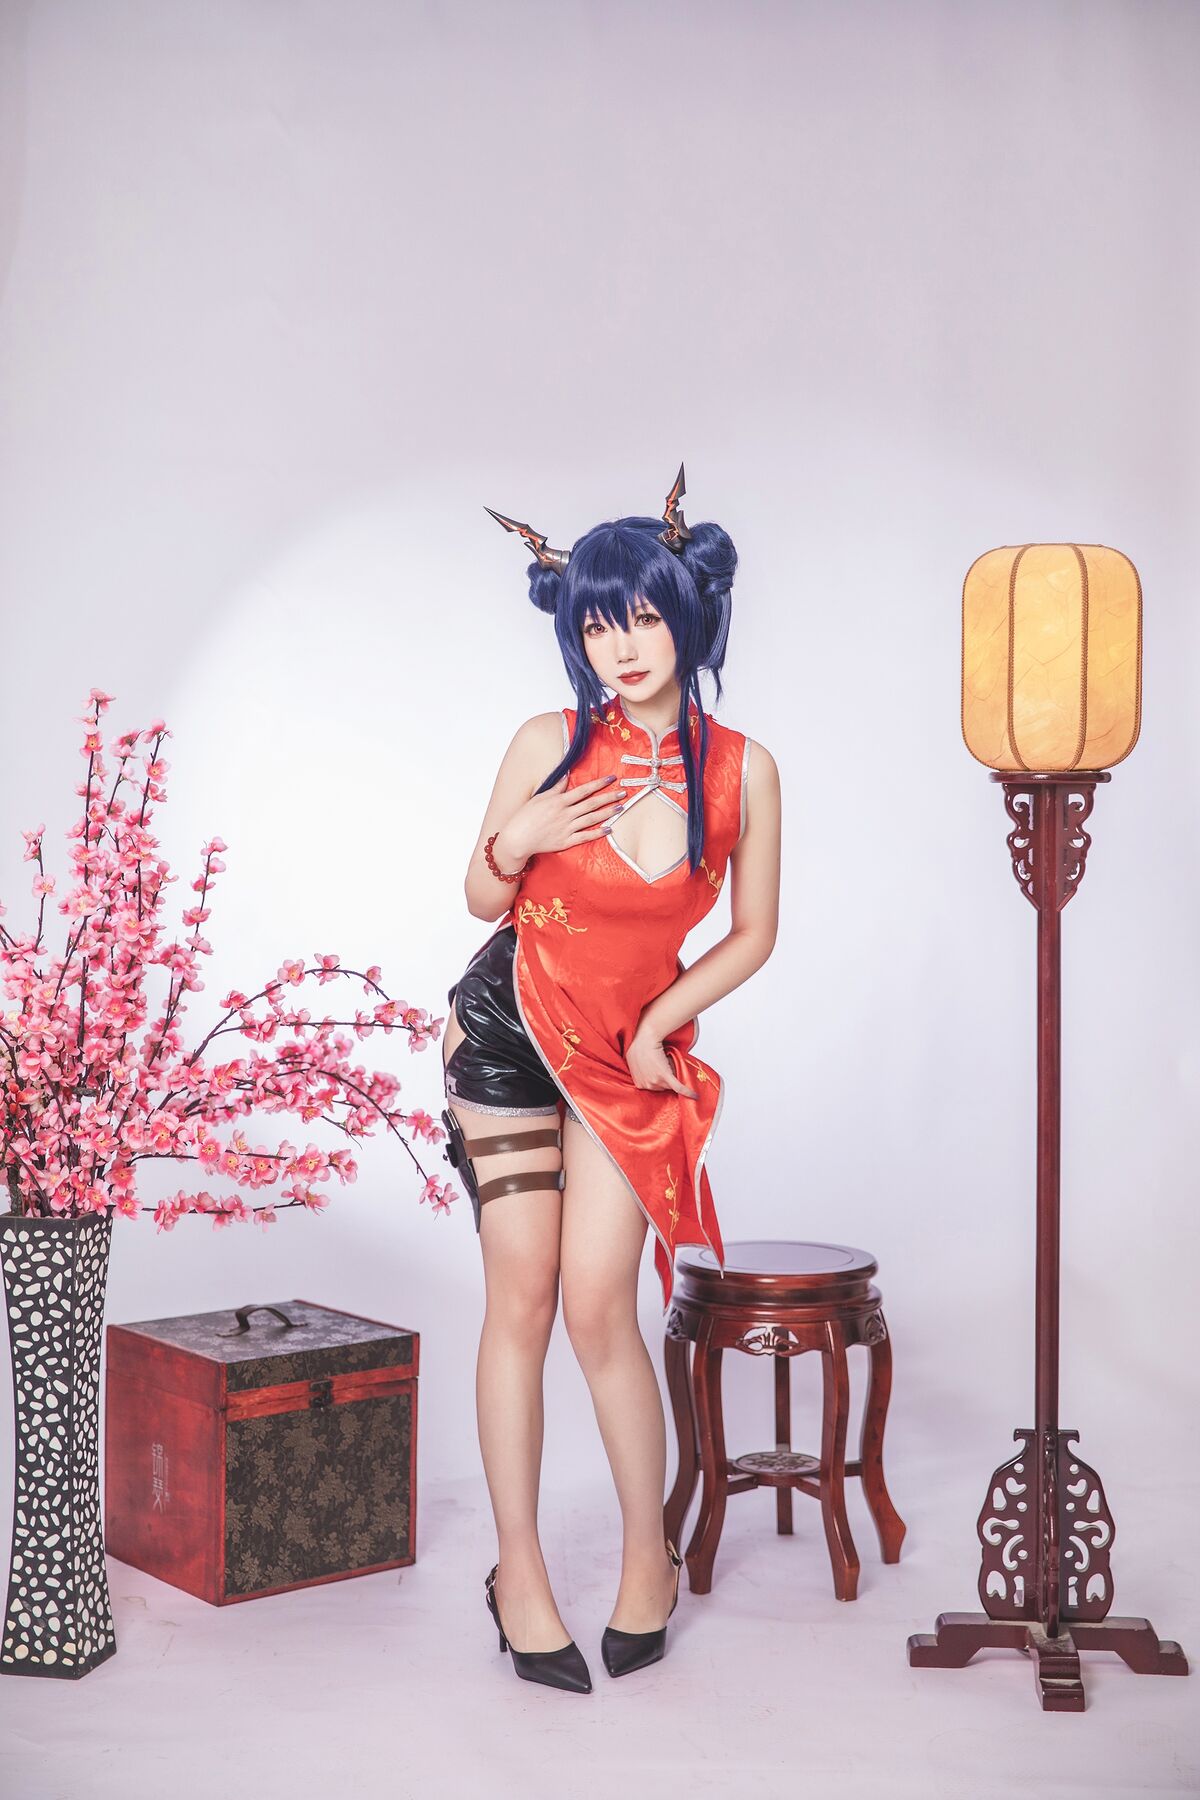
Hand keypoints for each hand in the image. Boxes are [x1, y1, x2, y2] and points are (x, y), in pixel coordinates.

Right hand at [497, 772, 627, 866]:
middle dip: (609, 797)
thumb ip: (556, 787)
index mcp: (559, 801)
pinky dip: (597, 833)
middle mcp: (565, 814)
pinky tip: (609, 828)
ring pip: (592, 819)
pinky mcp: (566, 841)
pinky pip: (585, 836)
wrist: (517, 838)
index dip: (599, 783)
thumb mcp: (540, 797)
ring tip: (621, 808)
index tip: (612, 778)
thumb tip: (567, 774)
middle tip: (624, 792)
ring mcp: (567, 828)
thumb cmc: (525, 816)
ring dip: (607, 813)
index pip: (584, 790)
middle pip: (592, 804)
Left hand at [625, 1024, 699, 1099]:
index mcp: (639, 1083)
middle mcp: (647, 1085)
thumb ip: (640, 1072)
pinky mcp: (666, 1076)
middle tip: (662, 1065)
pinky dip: (687, 1092)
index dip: (657, 1080)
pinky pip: (678, 1087)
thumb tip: (649, 1073)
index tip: (659, 1075)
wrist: (645, 1038)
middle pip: (661, 1087)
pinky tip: (695, 1095)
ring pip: (670, 1085)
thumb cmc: (639, 1047)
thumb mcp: (634, 1063)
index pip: (652, 1087)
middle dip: (664, 1078)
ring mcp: (656, 1081)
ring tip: (668, 1064)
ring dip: (672, 1077)